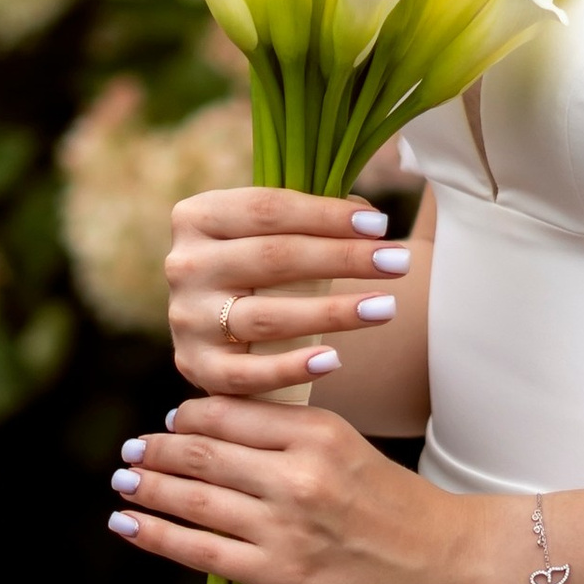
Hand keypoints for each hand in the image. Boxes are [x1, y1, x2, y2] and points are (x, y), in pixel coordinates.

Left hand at [107, 392, 501, 583]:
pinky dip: (156, 534)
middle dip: (156, 450)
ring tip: (123, 483)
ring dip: (147, 488)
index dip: (187, 415)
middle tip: (131, 451)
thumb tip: (222, 442)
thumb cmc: (401, 510)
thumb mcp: (350, 452)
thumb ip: (292, 443)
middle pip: (202, 450)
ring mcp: (286, 524)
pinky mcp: (280, 573)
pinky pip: (200, 550)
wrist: (453, 563)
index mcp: (317, 431)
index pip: (228, 411)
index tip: (169, 422)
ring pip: (194, 497)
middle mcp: (297, 471)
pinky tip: (128, 525)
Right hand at [165, 186, 411, 399]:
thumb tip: (369, 217)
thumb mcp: (272, 231)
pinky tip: (334, 359)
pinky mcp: (194, 365)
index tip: (380, 225)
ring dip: (332, 312)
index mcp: (197, 216)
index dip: (327, 215)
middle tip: (400, 263)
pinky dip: (291, 368)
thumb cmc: (260, 267)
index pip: (268, 209)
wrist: (216, 326)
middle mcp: (183, 264)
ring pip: (267, 316)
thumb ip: (313, 216)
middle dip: (343, 259)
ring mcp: (186, 317)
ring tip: (385, 308)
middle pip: (272, 258)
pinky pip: (247, 374)